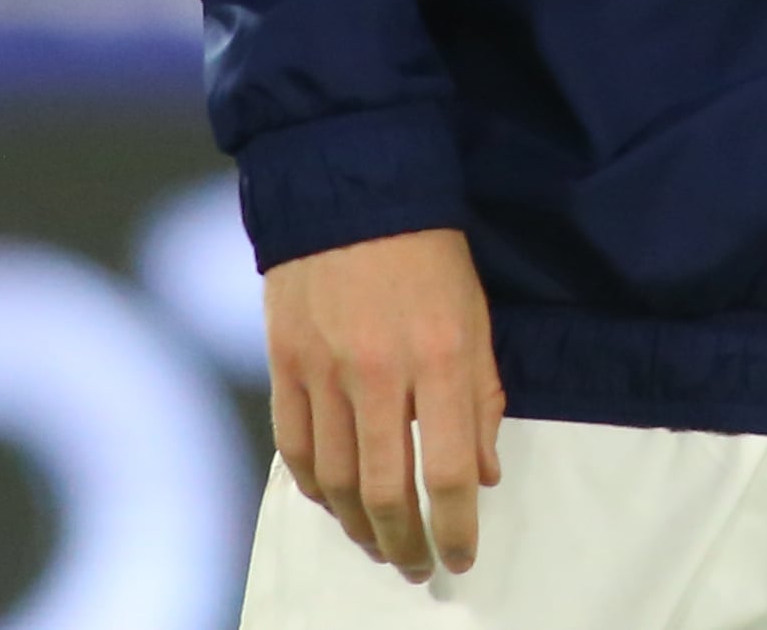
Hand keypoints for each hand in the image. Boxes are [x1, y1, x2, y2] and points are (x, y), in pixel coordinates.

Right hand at [264, 227, 504, 580]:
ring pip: (335, 479)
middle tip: (417, 569)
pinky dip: (313, 489)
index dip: (455, 525)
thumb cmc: (430, 255)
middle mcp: (380, 372)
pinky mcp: (284, 366)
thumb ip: (482, 397)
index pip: (447, 469)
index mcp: (442, 357)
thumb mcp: (477, 317)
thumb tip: (483, 475)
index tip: (462, 556)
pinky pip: (294, 448)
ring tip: (379, 546)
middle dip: (404, 542)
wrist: (352, 197)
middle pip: (385, 488)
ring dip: (358, 526)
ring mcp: (324, 372)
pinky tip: (333, 506)